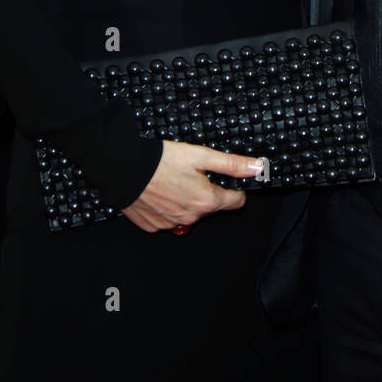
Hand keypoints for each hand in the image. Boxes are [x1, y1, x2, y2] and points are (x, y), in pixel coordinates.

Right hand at [122, 139, 264, 232]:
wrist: (124, 168)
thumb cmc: (161, 161)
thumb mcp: (202, 155)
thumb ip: (232, 164)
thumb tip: (257, 168)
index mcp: (206, 201)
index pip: (236, 202)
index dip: (234, 189)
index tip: (226, 180)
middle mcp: (191, 217)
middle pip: (210, 207)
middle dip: (206, 192)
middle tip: (190, 174)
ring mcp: (171, 224)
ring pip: (189, 213)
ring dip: (186, 200)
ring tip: (172, 181)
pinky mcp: (154, 226)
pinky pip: (168, 218)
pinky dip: (167, 207)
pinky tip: (160, 192)